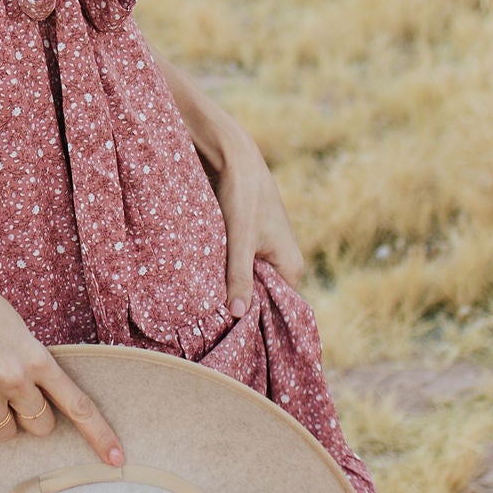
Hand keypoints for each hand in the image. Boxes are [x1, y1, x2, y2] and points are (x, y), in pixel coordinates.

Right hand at [0, 263, 123, 465]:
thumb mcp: (19, 331)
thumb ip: (32, 364)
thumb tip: (38, 403)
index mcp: (37, 358)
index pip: (78, 405)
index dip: (100, 435)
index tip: (117, 459)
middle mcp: (15, 376)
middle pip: (40, 427)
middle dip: (29, 418)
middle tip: (10, 394)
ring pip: (4, 433)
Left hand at [205, 114, 304, 315]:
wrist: (234, 157)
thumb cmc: (243, 196)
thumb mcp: (240, 240)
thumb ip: (238, 276)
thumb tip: (237, 314)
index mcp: (290, 266)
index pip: (277, 309)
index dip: (255, 321)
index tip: (232, 335)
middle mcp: (282, 262)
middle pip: (261, 298)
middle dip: (239, 306)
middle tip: (211, 325)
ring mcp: (265, 253)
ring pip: (246, 283)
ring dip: (228, 290)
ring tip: (204, 310)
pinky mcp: (248, 243)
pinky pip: (237, 268)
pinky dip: (223, 275)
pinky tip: (202, 286)